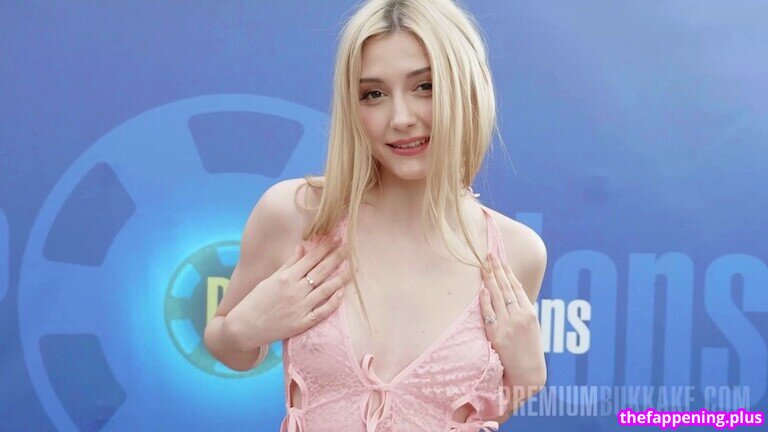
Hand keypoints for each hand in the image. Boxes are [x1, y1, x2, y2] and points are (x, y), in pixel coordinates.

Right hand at [225, 232, 350, 350]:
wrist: (244, 327)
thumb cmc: (255, 301)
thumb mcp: (269, 279)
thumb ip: (288, 264)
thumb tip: (302, 247)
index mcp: (285, 277)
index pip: (310, 258)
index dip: (325, 247)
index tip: (336, 238)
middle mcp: (294, 291)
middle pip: (321, 271)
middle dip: (337, 257)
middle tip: (350, 247)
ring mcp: (300, 308)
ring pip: (325, 289)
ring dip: (341, 278)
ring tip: (353, 268)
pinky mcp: (302, 324)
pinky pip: (322, 312)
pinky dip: (333, 302)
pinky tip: (342, 293)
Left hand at [479, 251, 545, 408]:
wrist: (528, 375)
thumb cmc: (529, 351)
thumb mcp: (531, 328)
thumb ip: (522, 310)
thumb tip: (512, 291)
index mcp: (530, 313)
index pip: (516, 287)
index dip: (507, 272)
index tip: (500, 259)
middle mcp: (520, 316)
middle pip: (506, 287)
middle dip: (497, 269)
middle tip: (489, 254)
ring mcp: (508, 325)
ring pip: (497, 297)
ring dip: (489, 279)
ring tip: (483, 265)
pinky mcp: (497, 335)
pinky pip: (489, 314)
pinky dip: (485, 300)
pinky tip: (481, 289)